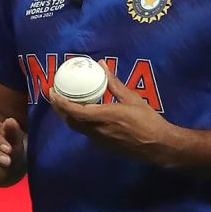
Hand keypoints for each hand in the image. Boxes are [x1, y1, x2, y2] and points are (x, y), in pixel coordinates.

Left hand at [50, 60, 175, 165]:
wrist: (158, 146)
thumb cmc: (147, 120)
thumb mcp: (132, 99)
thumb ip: (114, 83)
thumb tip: (102, 65)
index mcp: (104, 116)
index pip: (75, 111)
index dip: (61, 103)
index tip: (52, 92)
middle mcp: (98, 130)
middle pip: (71, 121)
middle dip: (59, 109)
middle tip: (54, 95)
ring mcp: (100, 140)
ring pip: (77, 128)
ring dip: (68, 116)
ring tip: (64, 103)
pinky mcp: (104, 146)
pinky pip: (86, 132)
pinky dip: (79, 122)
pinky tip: (83, 114)